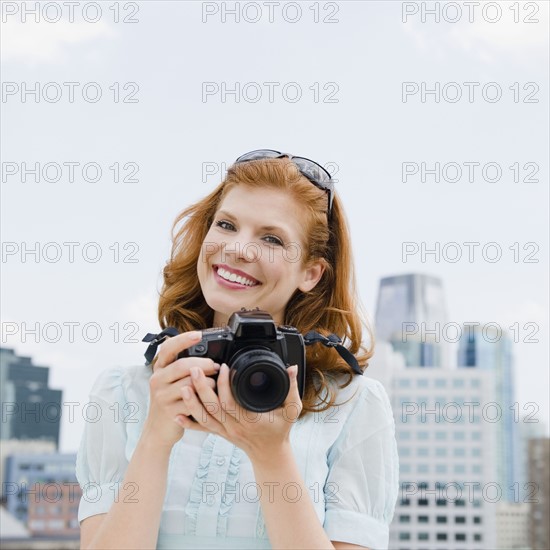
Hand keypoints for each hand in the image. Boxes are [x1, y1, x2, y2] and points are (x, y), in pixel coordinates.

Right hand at [141, 330, 220, 448]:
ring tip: (214, 384)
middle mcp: (157, 380)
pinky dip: (204, 399)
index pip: (168, 348)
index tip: (199, 334)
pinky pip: (192, 401)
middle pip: (182, 365)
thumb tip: (207, 354)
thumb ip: (183, 368)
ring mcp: (162, 396)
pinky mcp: (170, 411)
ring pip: (190, 383)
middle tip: (216, 366)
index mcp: (159, 369)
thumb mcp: (171, 381)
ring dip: (207, 383)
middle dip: (204, 363)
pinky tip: (209, 399)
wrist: (158, 430)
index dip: (183, 339)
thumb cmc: (171, 401)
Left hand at [174, 363, 301, 462]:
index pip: (232, 402)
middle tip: (194, 369)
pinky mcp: (219, 434)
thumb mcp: (291, 409)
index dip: (224, 385)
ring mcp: (225, 432)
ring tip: (183, 385)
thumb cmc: (280, 430)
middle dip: (201, 388)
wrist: (271, 454)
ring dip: (192, 403)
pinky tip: (177, 415)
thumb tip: (291, 368)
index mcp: (251, 419)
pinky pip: (202, 429)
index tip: (222, 367)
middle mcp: (235, 427)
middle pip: (213, 408)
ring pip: (204, 418)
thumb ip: (291, 388)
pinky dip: (189, 423)